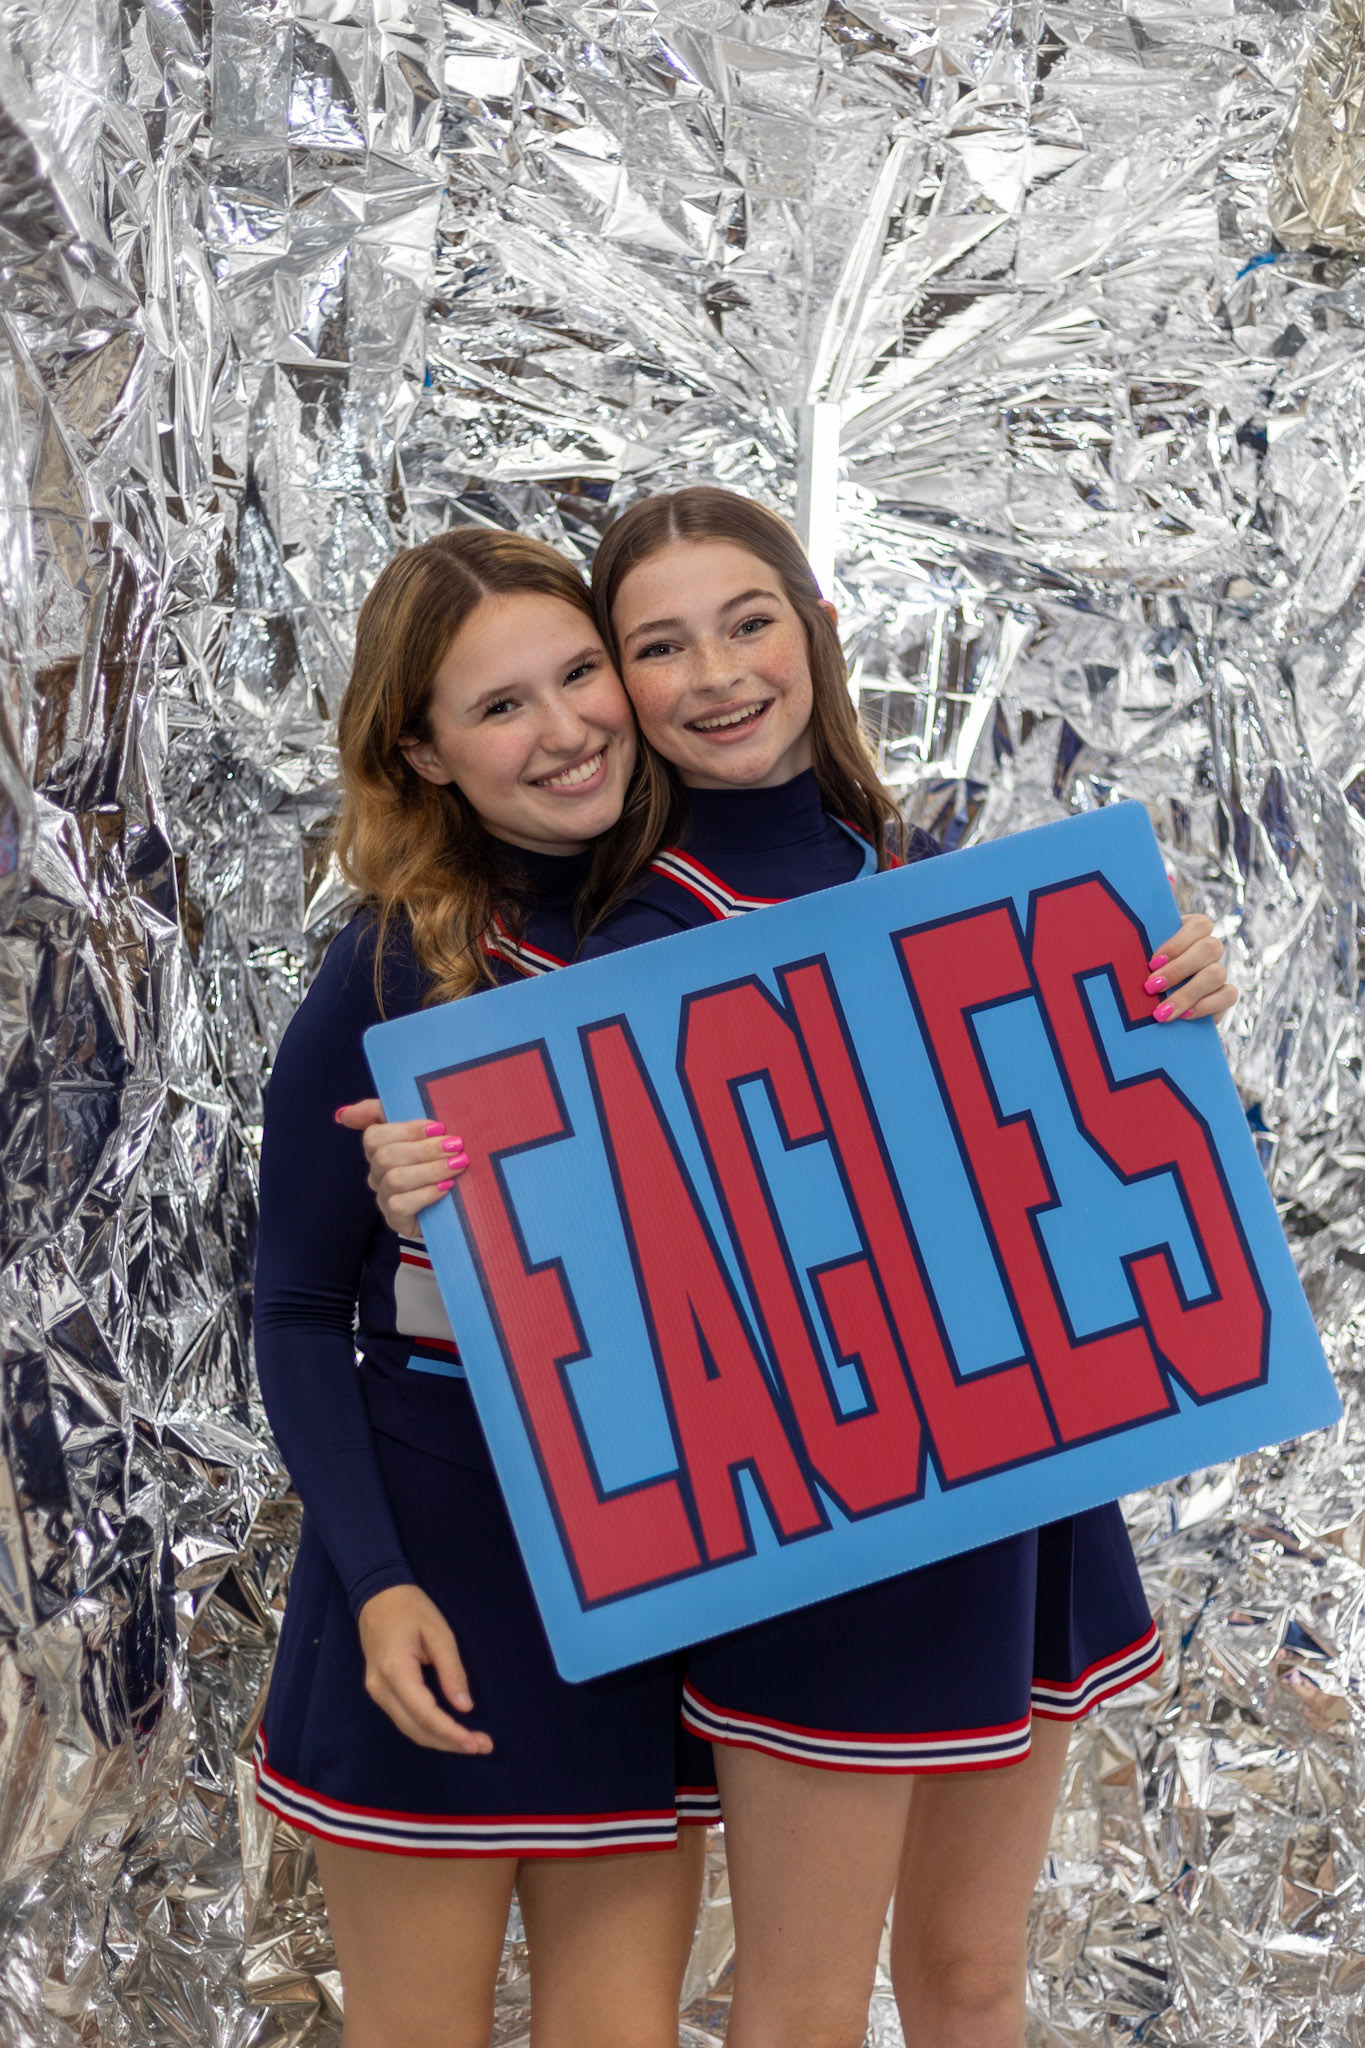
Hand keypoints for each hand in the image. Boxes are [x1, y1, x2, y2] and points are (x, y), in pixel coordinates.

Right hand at [334, 1099, 467, 1233]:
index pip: (374, 1135)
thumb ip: (391, 1112)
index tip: (438, 1126)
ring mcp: (384, 1197)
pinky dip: (426, 1194)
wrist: (453, 1205)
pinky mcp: (395, 1219)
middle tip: (456, 1145)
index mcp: (379, 1148)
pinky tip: (447, 1188)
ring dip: (431, 1170)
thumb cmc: (437, 1159)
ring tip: (458, 1164)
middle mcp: (377, 1172)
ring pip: (395, 1179)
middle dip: (425, 1149)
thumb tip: (343, 1114)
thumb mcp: (423, 1131)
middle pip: (386, 1157)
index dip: (406, 1130)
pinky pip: (401, 1205)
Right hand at [357, 1584, 492, 1754]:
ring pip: (409, 1728)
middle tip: (482, 1746)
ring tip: (471, 1743)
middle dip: (449, 1742)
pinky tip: (448, 1730)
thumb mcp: (439, 1633)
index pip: (425, 1714)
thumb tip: (465, 1707)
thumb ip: (452, 1671)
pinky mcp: (380, 1692)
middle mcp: (381, 1689)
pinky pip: (404, 1719)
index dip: (450, 1733)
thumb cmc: (411, 1609)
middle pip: (416, 1729)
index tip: (475, 1744)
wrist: (378, 1597)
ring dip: (440, 1740)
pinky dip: (427, 1729)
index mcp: (395, 1671)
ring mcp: (377, 1693)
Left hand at [1145, 914, 1237, 1022]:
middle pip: (1211, 948)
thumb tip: (1124, 952)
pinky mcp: (1225, 994)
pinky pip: (1228, 995)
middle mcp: (1209, 948)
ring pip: (1218, 973)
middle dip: (1179, 969)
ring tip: (1162, 1011)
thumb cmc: (1140, 972)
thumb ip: (1137, 951)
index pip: (1199, 925)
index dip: (1177, 943)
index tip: (1152, 963)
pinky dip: (1205, 1006)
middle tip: (1151, 987)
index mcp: (1191, 930)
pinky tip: (1183, 1016)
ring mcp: (1219, 970)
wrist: (1151, 1007)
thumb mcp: (1138, 957)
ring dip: (1188, 993)